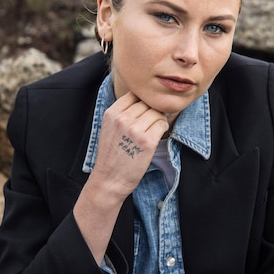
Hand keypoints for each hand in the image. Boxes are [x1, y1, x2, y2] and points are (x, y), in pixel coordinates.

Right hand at [72, 93, 168, 262]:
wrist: (109, 180)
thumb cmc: (112, 156)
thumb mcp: (109, 128)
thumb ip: (123, 113)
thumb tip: (144, 100)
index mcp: (111, 113)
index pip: (134, 94)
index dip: (143, 101)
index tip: (145, 110)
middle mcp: (122, 119)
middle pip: (147, 102)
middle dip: (152, 111)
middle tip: (152, 123)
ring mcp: (135, 129)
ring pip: (156, 112)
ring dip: (159, 119)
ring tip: (154, 130)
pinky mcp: (147, 141)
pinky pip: (162, 124)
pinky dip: (163, 128)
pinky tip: (157, 136)